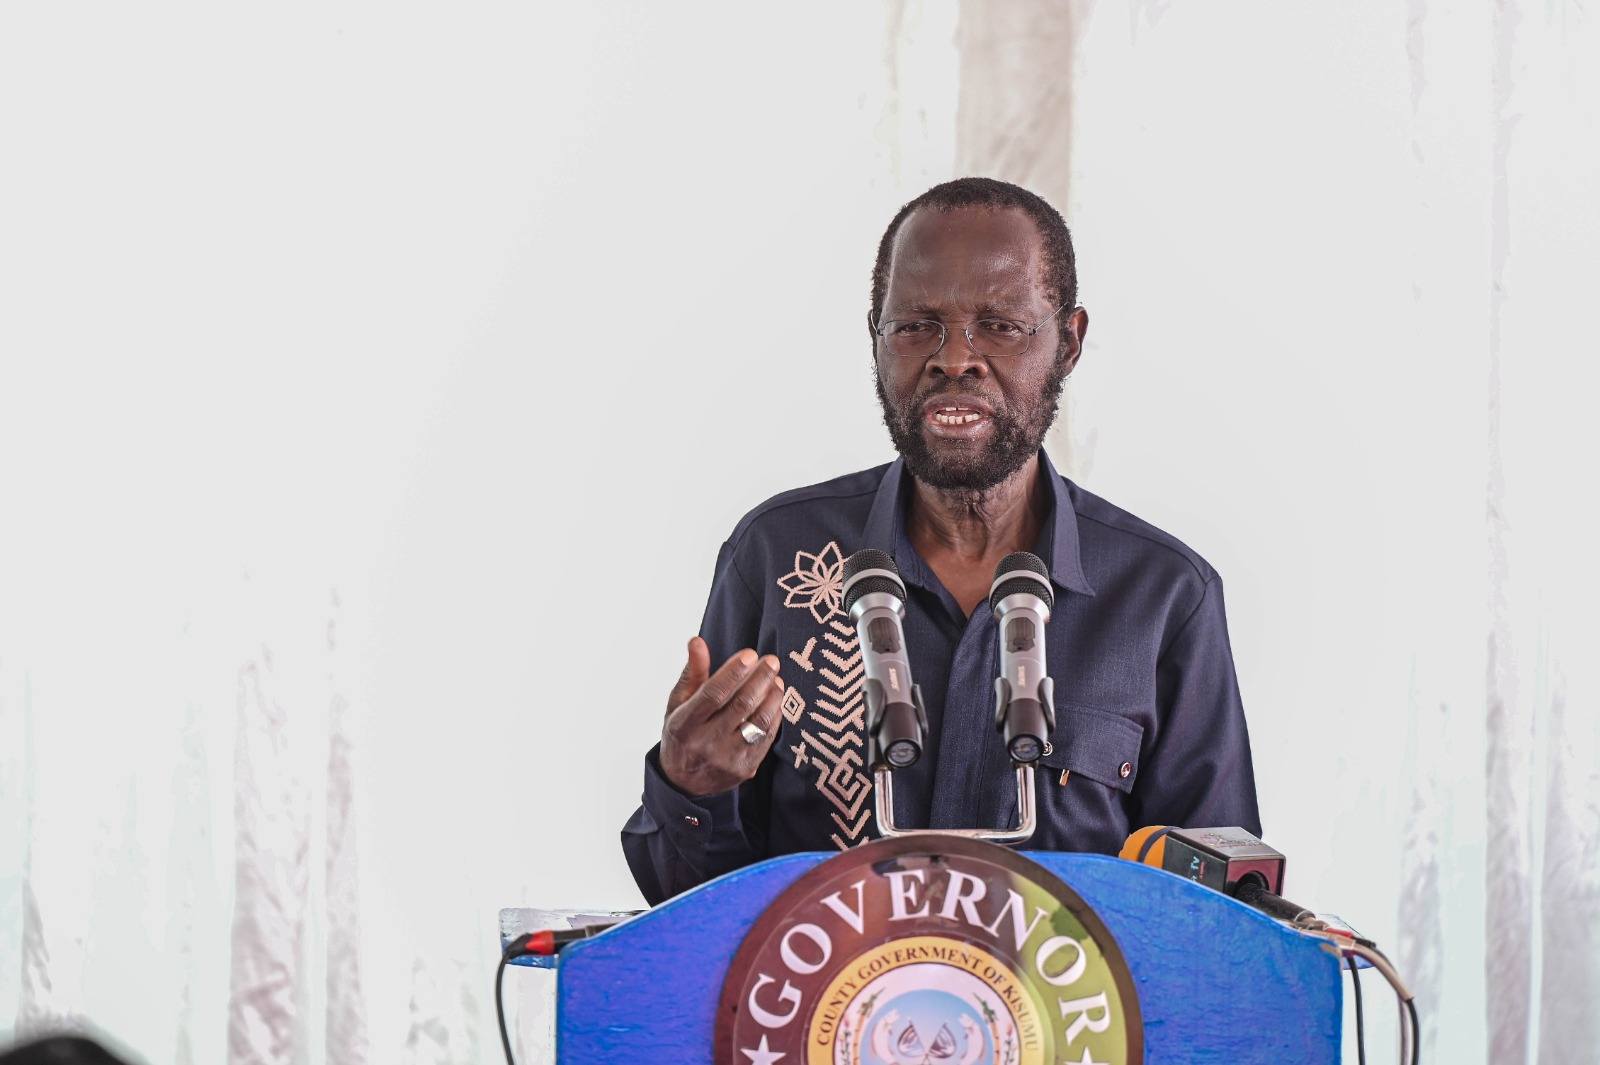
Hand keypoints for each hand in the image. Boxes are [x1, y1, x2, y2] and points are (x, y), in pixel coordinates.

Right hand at [659, 637, 784, 797]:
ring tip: (777, 679)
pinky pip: (767, 738)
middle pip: (740, 705)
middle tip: (772, 660)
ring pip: (759, 721)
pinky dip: (775, 715)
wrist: (683, 783)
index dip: (733, 672)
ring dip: (772, 696)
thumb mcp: (678, 703)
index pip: (713, 694)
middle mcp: (706, 743)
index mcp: (685, 724)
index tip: (750, 654)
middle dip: (760, 679)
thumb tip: (697, 641)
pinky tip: (776, 699)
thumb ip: (692, 673)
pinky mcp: (745, 769)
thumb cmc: (682, 733)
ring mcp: (727, 758)